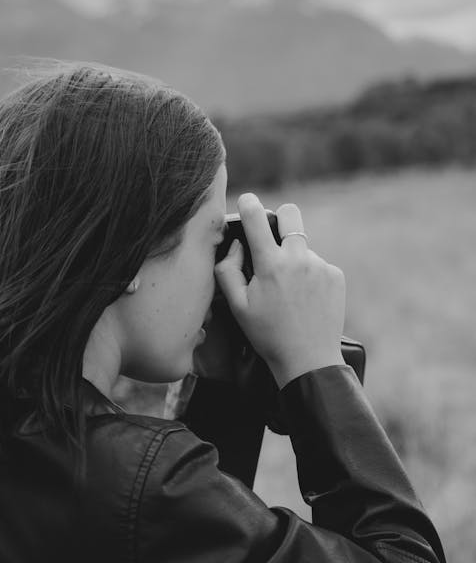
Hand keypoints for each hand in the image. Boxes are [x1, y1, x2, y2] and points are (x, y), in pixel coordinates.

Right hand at [214, 193, 345, 387]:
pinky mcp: (336, 275)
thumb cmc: (267, 334)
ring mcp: (320, 266)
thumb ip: (227, 269)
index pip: (257, 217)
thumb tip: (237, 245)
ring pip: (302, 247)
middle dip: (280, 218)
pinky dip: (309, 275)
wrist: (308, 360)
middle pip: (290, 214)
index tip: (246, 202)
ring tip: (290, 293)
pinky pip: (317, 264)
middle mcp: (298, 259)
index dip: (248, 204)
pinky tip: (305, 299)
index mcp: (270, 265)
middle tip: (273, 237)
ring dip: (293, 259)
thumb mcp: (236, 306)